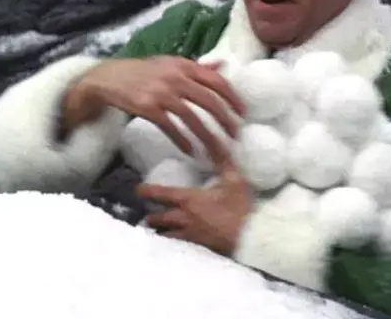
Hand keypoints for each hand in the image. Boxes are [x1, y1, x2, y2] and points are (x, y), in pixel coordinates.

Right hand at [62, 56, 245, 163]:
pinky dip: (182, 141)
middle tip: (235, 136)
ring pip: (193, 118)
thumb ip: (196, 66)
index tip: (243, 113)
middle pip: (209, 100)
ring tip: (217, 150)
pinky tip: (190, 151)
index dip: (233, 98)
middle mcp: (175, 77)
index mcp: (183, 65)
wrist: (108, 78)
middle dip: (226, 120)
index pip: (216, 80)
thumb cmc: (141, 72)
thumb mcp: (169, 63)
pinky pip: (171, 128)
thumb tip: (223, 65)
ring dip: (208, 137)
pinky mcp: (148, 107)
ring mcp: (161, 92)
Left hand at [138, 155, 253, 256]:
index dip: (146, 191)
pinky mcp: (198, 249)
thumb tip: (217, 141)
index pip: (160, 194)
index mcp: (188, 199)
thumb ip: (223, 160)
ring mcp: (190, 236)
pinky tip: (174, 247)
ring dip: (160, 233)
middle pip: (157, 219)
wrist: (251, 237)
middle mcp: (184, 218)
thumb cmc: (240, 207)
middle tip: (148, 215)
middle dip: (151, 217)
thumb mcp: (233, 179)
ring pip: (165, 236)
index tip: (138, 190)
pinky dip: (173, 246)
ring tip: (158, 232)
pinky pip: (179, 248)